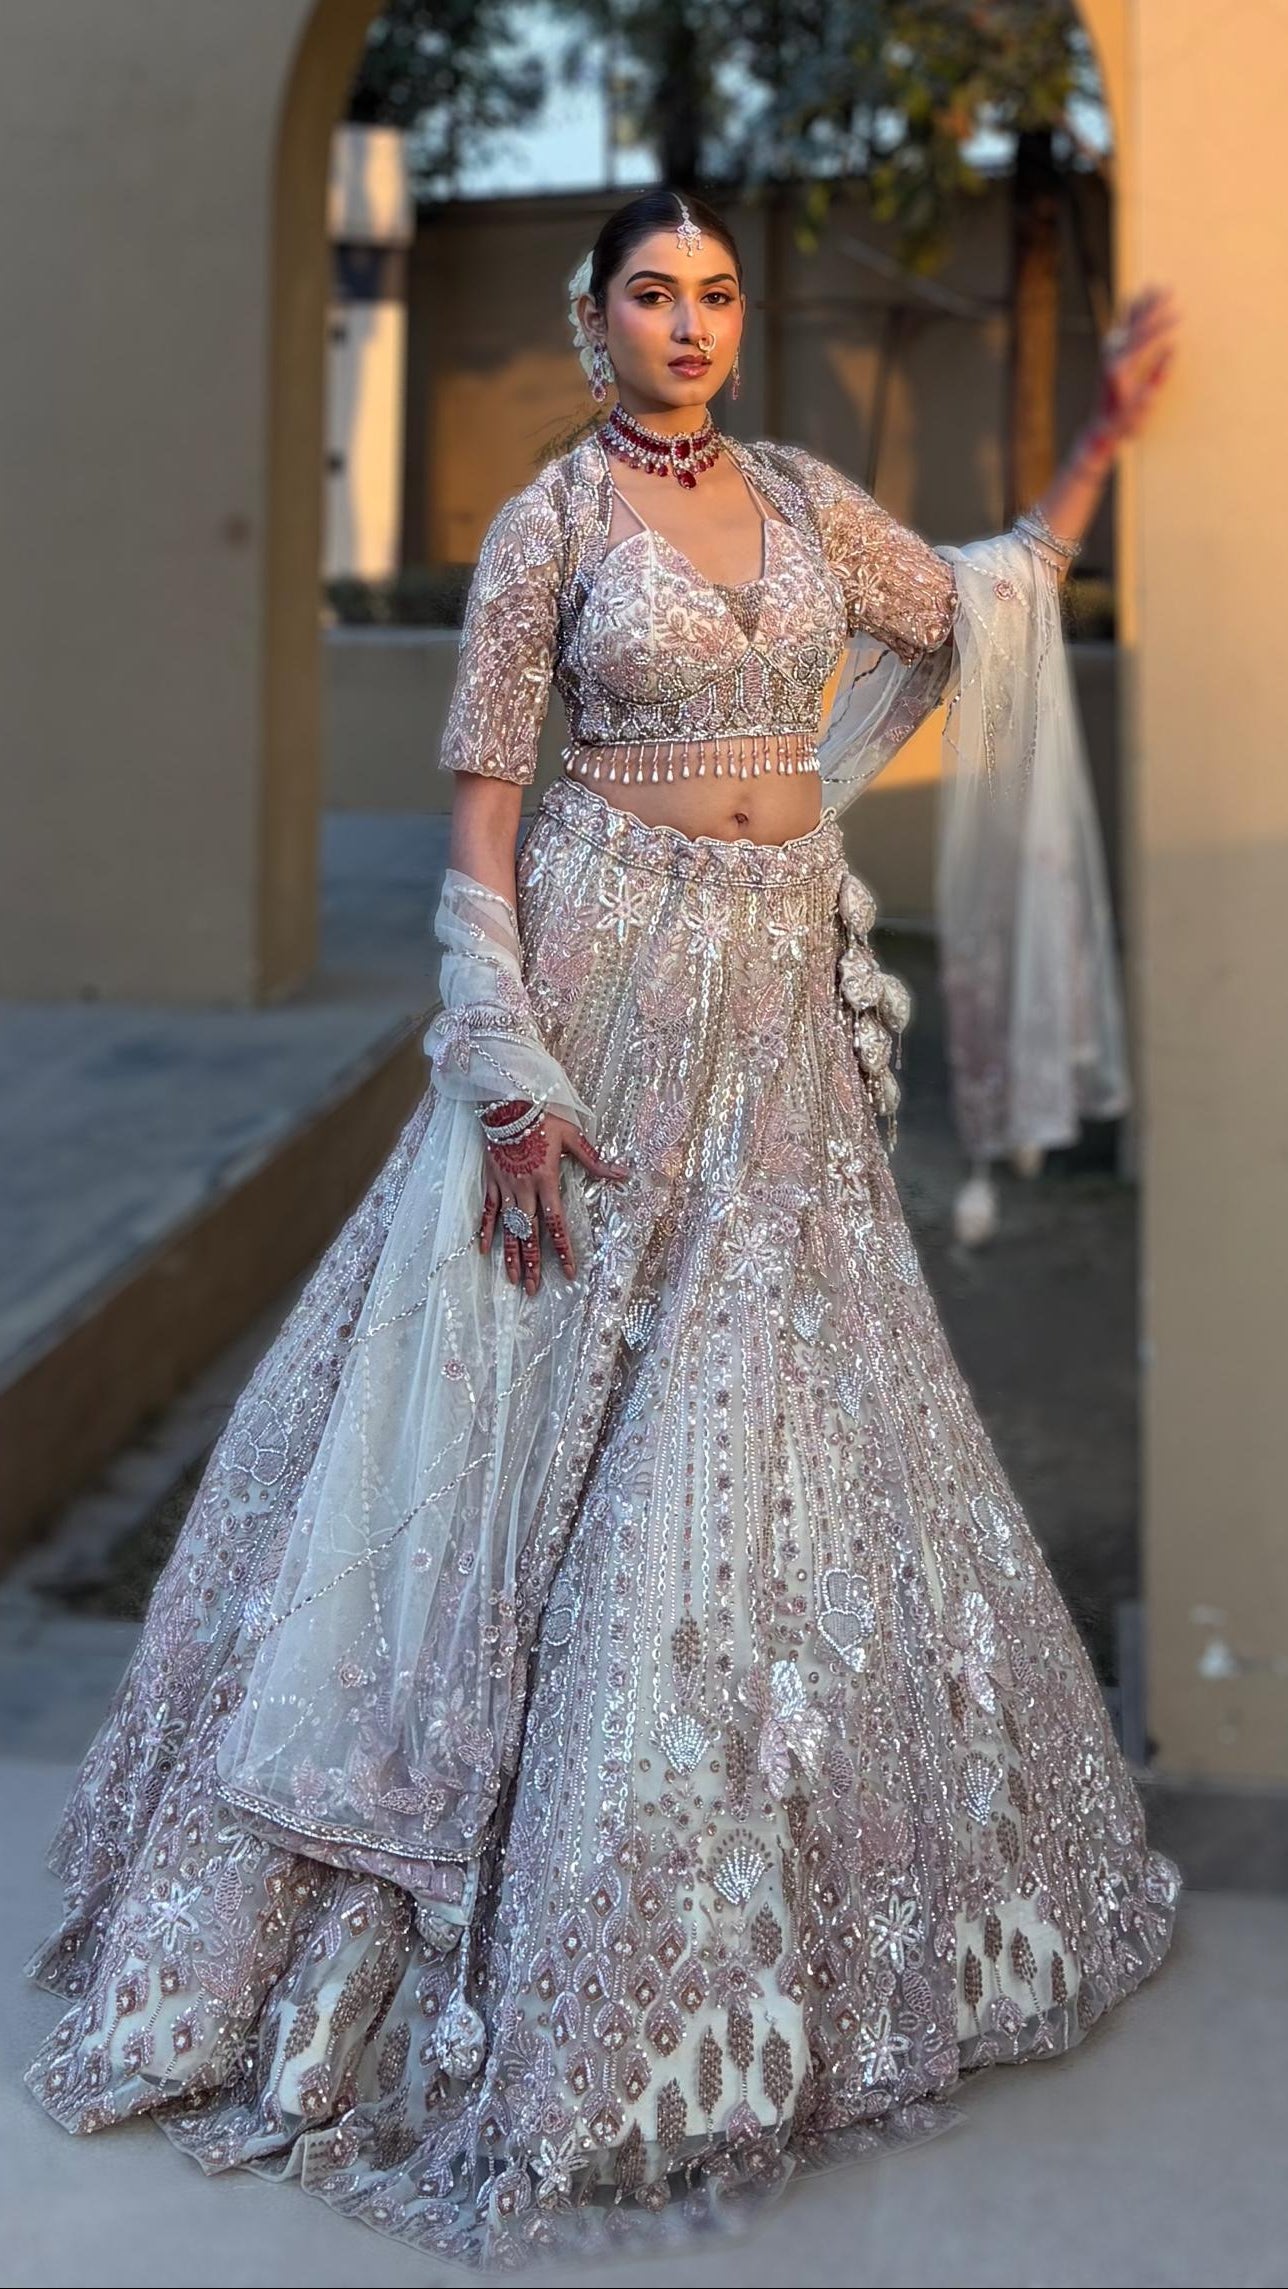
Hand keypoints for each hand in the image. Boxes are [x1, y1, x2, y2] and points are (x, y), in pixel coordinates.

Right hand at [479, 1109, 628, 1294]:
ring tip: (512, 1279)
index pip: (556, 1223)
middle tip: (533, 1289)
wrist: (507, 1104)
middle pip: (530, 1234)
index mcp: (546, 1181)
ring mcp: (505, 1187)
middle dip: (532, 1263)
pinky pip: (488, 1211)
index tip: (568, 1272)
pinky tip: (483, 1251)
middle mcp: (524, 1189)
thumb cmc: (542, 1118)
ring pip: (508, 1228)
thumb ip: (594, 1160)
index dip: (562, 1250)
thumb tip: (621, 1174)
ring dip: (510, 1254)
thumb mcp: (572, 1137)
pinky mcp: (492, 1182)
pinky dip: (486, 1231)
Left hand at [1083, 284, 1180, 465]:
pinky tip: (1137, 302)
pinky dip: (1130, 313)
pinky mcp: (1107, 355)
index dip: (1163, 325)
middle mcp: (1110, 356)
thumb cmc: (1124, 421)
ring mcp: (1107, 354)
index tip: (1180, 314)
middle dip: (1153, 306)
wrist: (1100, 429)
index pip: (1144, 339)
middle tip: (1169, 289)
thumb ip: (1158, 375)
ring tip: (1154, 286)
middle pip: (1134, 324)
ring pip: (1126, 322)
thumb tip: (1172, 349)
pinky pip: (1121, 328)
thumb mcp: (1145, 402)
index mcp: (1119, 368)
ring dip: (1141, 304)